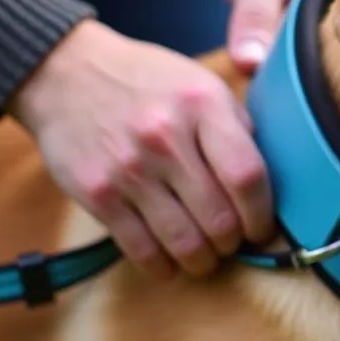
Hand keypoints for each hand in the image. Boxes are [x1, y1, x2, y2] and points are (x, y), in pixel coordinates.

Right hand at [9, 20, 273, 279]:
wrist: (66, 73)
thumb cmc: (149, 84)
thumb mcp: (203, 86)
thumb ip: (238, 130)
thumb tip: (273, 185)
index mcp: (203, 105)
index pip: (248, 177)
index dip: (262, 214)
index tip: (262, 227)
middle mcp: (166, 138)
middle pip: (220, 218)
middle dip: (234, 242)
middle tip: (233, 242)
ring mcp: (129, 169)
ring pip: (185, 243)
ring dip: (203, 260)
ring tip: (206, 255)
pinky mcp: (97, 194)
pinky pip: (142, 251)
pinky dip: (164, 268)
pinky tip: (171, 263)